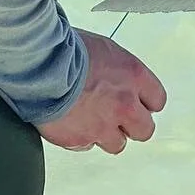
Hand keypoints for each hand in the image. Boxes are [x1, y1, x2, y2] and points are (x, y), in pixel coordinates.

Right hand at [37, 30, 166, 153]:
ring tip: (90, 119)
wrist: (37, 64)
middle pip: (145, 130)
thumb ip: (119, 71)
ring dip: (106, 134)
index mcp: (134, 76)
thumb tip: (118, 78)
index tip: (137, 102)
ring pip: (117, 144)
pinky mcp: (79, 140)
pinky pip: (86, 145)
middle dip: (132, 125)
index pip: (157, 100)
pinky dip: (80, 137)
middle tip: (117, 117)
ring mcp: (102, 126)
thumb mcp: (104, 49)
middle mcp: (124, 105)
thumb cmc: (66, 48)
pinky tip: (70, 121)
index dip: (144, 102)